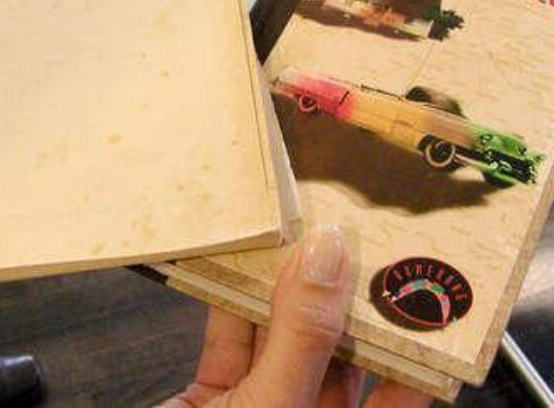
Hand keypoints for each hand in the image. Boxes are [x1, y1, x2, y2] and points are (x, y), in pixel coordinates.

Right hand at [163, 226, 432, 406]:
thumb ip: (304, 338)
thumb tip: (330, 259)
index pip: (398, 391)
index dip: (412, 336)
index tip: (418, 281)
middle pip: (336, 354)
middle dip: (340, 297)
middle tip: (353, 241)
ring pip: (281, 339)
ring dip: (282, 291)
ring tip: (297, 241)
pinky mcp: (214, 396)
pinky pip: (230, 340)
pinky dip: (229, 302)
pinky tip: (237, 267)